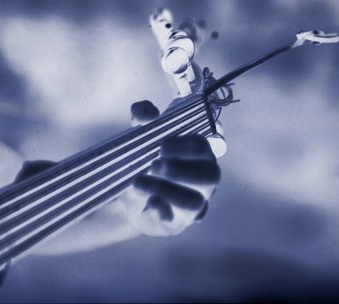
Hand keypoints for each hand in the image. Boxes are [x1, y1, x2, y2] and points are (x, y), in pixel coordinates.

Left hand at [121, 100, 221, 236]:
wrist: (127, 194)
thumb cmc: (143, 160)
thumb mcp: (140, 135)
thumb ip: (143, 117)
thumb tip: (148, 114)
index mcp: (198, 155)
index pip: (204, 147)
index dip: (185, 146)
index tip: (162, 145)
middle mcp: (203, 180)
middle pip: (210, 175)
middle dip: (181, 169)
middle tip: (153, 164)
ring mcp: (194, 204)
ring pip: (195, 201)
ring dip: (167, 190)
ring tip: (139, 182)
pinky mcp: (177, 223)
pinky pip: (178, 222)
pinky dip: (164, 212)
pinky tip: (151, 203)